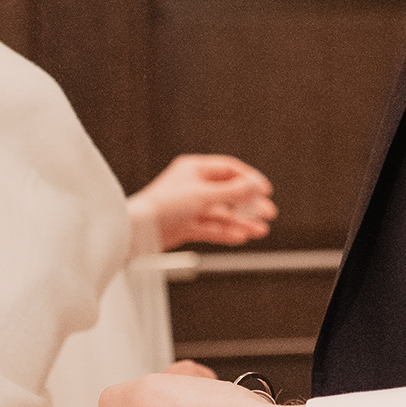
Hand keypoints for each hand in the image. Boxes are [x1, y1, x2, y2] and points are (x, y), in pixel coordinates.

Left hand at [128, 155, 275, 251]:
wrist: (137, 231)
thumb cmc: (164, 206)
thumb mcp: (203, 195)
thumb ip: (232, 192)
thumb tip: (256, 185)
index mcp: (194, 169)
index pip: (228, 169)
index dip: (249, 179)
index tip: (266, 190)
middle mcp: (192, 186)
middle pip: (228, 193)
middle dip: (249, 204)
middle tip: (268, 213)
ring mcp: (189, 207)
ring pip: (221, 213)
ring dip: (241, 221)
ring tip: (260, 231)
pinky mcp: (185, 225)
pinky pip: (211, 227)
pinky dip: (226, 232)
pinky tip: (241, 237)